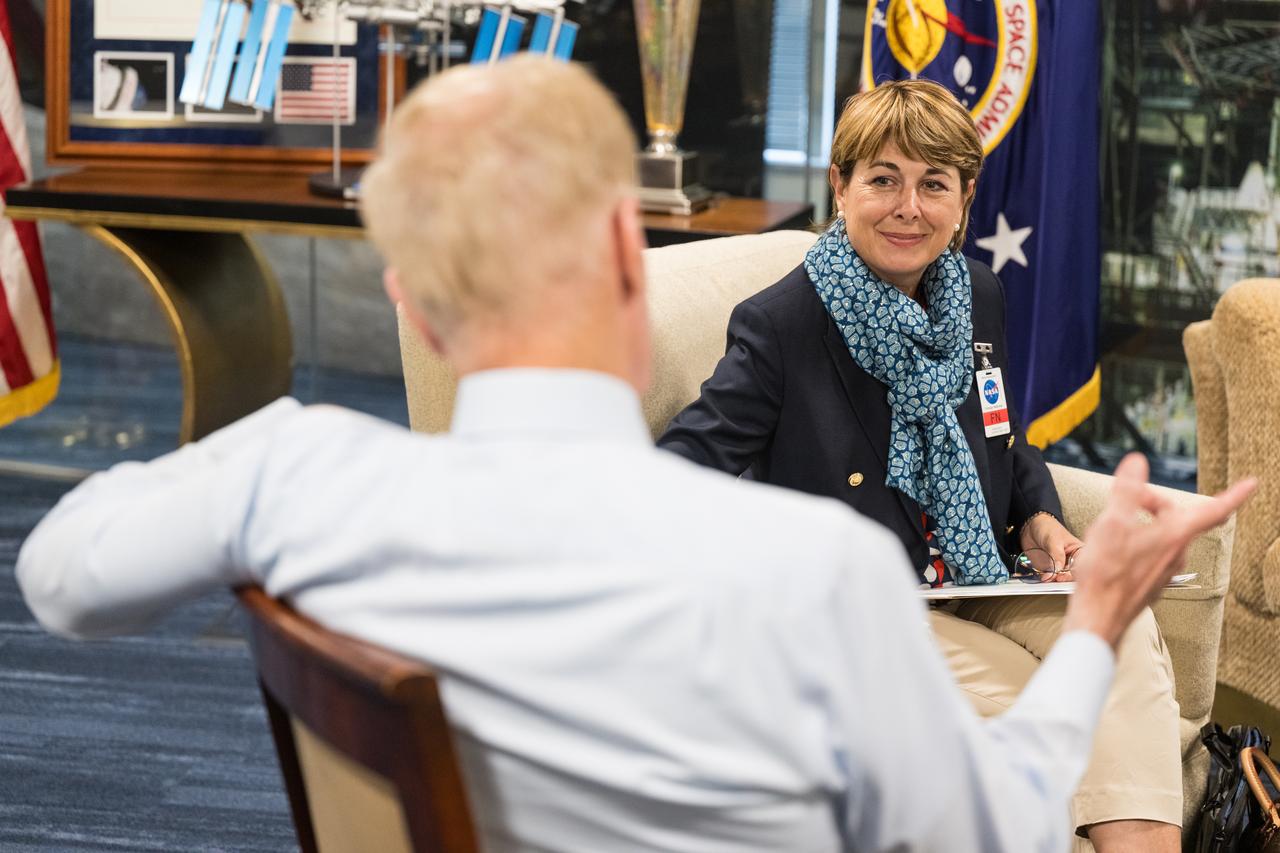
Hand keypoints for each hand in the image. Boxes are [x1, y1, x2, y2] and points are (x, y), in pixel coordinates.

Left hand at [1019, 513, 1083, 582]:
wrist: (1030, 526)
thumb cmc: (1047, 527)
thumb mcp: (1053, 539)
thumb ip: (1056, 555)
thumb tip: (1056, 571)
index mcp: (1080, 552)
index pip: (1082, 566)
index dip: (1074, 573)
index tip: (1064, 575)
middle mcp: (1073, 562)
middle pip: (1073, 576)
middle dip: (1064, 579)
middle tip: (1055, 578)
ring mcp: (1061, 568)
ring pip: (1061, 580)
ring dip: (1054, 581)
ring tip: (1047, 578)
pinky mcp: (1050, 571)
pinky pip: (1049, 579)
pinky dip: (1046, 580)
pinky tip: (1043, 579)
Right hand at [1064, 453, 1254, 648]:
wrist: (1098, 616)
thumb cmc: (1106, 574)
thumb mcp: (1112, 523)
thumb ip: (1127, 491)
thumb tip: (1138, 462)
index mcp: (1174, 535)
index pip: (1214, 511)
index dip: (1234, 495)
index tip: (1251, 484)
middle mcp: (1177, 553)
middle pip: (1177, 517)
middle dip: (1153, 502)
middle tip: (1124, 502)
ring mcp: (1166, 569)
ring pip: (1164, 535)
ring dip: (1143, 523)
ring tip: (1113, 528)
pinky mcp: (1153, 581)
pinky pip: (1153, 552)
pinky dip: (1138, 542)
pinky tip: (1114, 549)